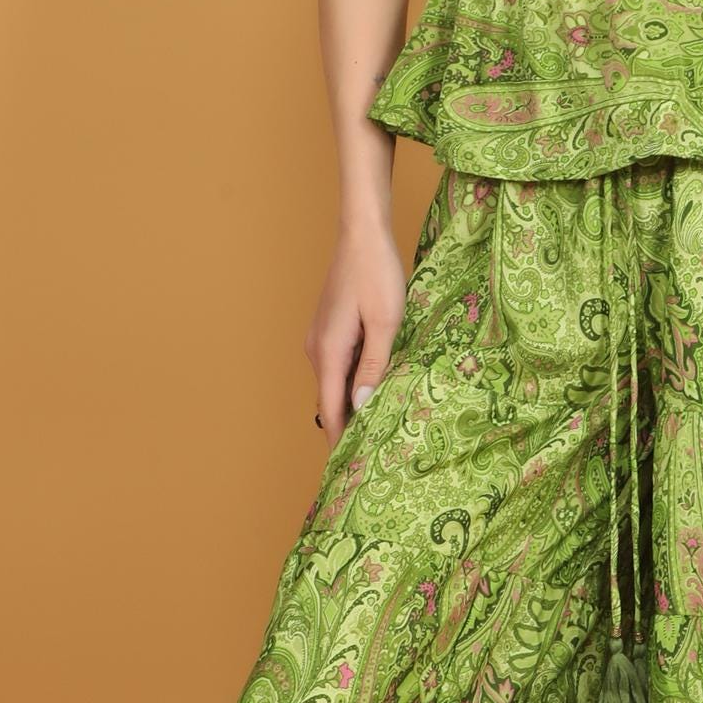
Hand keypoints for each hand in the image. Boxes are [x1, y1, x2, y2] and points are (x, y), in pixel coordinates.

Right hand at [305, 213, 405, 434]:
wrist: (362, 233)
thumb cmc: (377, 274)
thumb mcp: (385, 322)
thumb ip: (374, 366)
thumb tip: (361, 407)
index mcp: (328, 351)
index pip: (330, 409)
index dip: (339, 440)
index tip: (347, 469)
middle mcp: (316, 349)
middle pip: (330, 400)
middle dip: (347, 427)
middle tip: (370, 456)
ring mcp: (320, 338)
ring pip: (335, 383)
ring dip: (352, 404)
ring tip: (376, 430)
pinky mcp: (329, 329)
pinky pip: (338, 366)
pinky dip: (352, 383)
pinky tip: (373, 390)